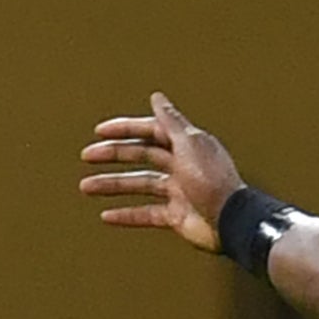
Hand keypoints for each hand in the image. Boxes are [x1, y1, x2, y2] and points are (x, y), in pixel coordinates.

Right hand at [78, 92, 244, 250]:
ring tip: (86, 187)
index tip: (100, 131)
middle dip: (113, 155)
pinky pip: (146, 213)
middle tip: (87, 156)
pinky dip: (127, 215)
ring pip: (139, 185)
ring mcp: (180, 191)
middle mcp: (183, 166)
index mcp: (187, 145)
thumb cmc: (214, 181)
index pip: (151, 131)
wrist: (232, 222)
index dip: (126, 129)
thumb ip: (171, 121)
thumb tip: (158, 96)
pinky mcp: (177, 216)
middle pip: (141, 156)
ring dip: (112, 185)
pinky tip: (107, 215)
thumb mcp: (190, 144)